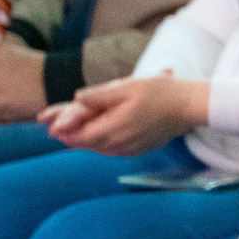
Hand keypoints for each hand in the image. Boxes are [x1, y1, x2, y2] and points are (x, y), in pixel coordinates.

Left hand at [40, 75, 207, 155]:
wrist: (190, 106)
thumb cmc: (160, 92)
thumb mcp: (127, 87)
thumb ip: (99, 96)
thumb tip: (76, 100)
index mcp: (115, 127)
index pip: (80, 135)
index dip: (63, 131)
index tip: (49, 125)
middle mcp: (121, 143)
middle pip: (87, 144)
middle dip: (70, 137)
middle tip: (54, 130)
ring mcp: (131, 148)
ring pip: (100, 149)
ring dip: (84, 142)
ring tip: (70, 136)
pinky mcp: (140, 149)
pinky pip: (113, 151)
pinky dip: (100, 146)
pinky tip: (97, 140)